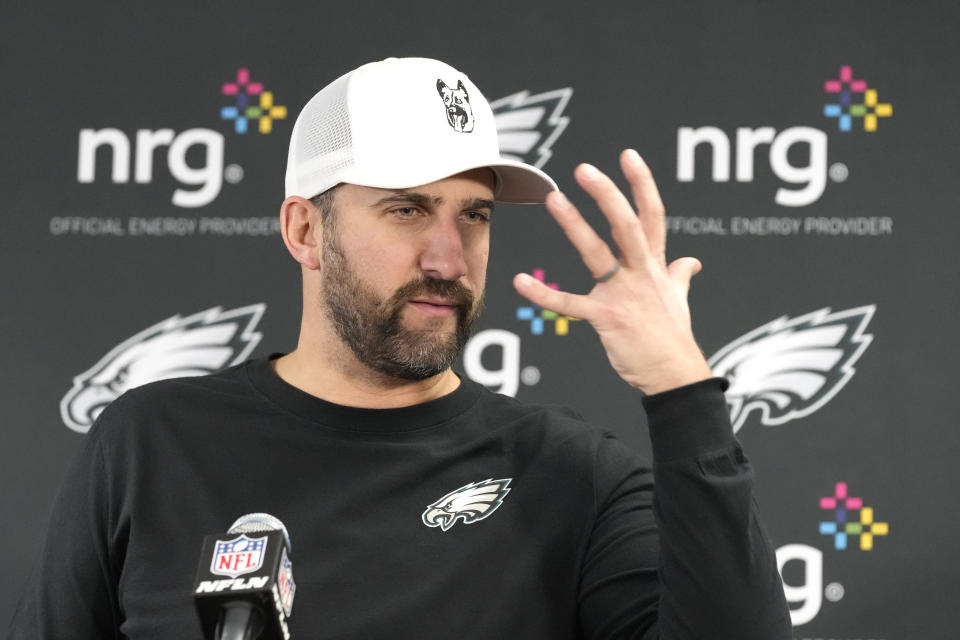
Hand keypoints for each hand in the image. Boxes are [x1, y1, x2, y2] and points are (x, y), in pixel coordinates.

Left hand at [513, 149, 712, 394]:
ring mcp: (624, 295)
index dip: (641, 184)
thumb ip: (680, 275)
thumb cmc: (674, 337)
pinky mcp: (607, 318)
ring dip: (575, 226)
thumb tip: (691, 261)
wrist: (675, 375)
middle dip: (608, 195)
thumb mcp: (680, 300)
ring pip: (598, 253)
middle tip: (585, 169)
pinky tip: (520, 281)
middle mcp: (642, 274)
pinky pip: (570, 303)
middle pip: (628, 225)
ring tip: (555, 200)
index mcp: (656, 266)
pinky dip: (543, 293)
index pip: (652, 216)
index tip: (628, 156)